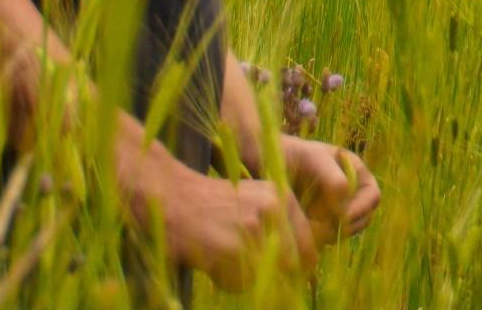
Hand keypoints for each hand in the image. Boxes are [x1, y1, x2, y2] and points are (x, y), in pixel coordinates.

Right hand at [144, 156, 315, 290]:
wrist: (171, 199)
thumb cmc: (215, 205)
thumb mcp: (257, 201)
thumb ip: (283, 227)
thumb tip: (306, 265)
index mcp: (283, 198)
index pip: (309, 246)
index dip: (299, 267)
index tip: (286, 275)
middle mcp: (273, 210)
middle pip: (293, 264)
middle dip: (278, 278)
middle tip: (253, 274)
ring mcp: (251, 229)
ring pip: (267, 276)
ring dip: (248, 278)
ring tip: (227, 262)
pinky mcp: (229, 248)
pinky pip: (240, 282)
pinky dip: (227, 281)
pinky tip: (212, 263)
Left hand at [283, 134, 381, 246]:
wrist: (266, 161)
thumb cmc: (292, 155)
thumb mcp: (314, 159)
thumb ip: (334, 180)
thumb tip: (344, 210)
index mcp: (357, 173)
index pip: (372, 197)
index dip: (360, 209)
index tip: (340, 218)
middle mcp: (351, 193)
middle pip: (363, 218)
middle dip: (346, 226)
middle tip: (323, 230)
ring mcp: (337, 209)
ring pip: (346, 230)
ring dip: (332, 234)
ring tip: (310, 230)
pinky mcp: (321, 224)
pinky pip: (328, 237)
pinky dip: (319, 239)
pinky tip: (302, 232)